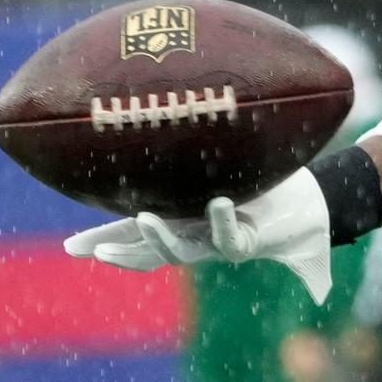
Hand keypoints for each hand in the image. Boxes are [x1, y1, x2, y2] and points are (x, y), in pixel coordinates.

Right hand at [62, 166, 333, 301]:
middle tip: (96, 249)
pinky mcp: (247, 243)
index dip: (102, 239)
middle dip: (121, 253)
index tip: (69, 247)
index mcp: (182, 220)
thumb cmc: (264, 184)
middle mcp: (195, 235)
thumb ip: (195, 159)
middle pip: (148, 253)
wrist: (312, 203)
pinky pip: (230, 236)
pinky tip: (217, 201)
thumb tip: (163, 129)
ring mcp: (219, 243)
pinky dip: (222, 220)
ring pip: (182, 253)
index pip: (133, 232)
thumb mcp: (221, 168)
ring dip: (161, 240)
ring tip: (144, 220)